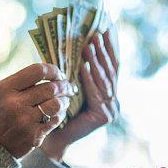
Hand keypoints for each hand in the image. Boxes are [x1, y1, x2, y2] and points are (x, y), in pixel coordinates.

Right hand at [0, 63, 74, 158]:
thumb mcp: (1, 93)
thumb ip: (22, 82)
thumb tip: (52, 73)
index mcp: (5, 88)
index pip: (37, 71)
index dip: (53, 70)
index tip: (59, 73)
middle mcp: (14, 104)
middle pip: (50, 88)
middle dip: (64, 86)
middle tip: (69, 87)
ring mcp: (25, 121)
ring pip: (56, 104)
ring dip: (65, 100)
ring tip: (65, 99)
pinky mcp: (33, 135)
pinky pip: (55, 120)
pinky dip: (60, 115)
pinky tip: (59, 113)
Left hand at [40, 31, 118, 160]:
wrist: (53, 137)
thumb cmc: (59, 109)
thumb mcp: (71, 84)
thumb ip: (79, 70)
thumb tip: (79, 42)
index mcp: (108, 93)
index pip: (111, 67)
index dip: (109, 48)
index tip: (106, 29)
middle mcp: (113, 101)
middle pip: (110, 71)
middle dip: (102, 51)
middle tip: (96, 34)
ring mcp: (111, 109)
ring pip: (103, 80)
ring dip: (96, 61)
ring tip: (88, 46)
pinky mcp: (104, 116)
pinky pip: (96, 93)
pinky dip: (89, 78)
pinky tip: (84, 66)